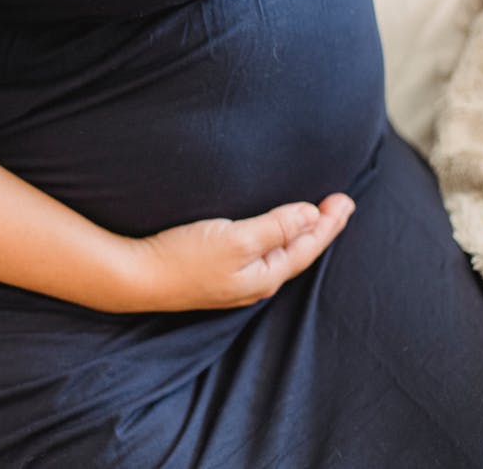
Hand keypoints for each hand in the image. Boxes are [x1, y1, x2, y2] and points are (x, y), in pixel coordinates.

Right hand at [127, 194, 354, 311]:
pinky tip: (274, 234)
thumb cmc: (183, 257)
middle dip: (321, 227)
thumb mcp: (236, 239)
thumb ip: (276, 227)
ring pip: (279, 255)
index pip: (307, 247)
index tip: (345, 200)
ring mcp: (235, 280)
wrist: (137, 278)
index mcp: (264, 275)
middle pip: (298, 253)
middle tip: (341, 202)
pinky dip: (277, 238)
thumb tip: (311, 215)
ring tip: (316, 217)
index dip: (329, 223)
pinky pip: (261, 254)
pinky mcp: (217, 272)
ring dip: (300, 233)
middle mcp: (254, 283)